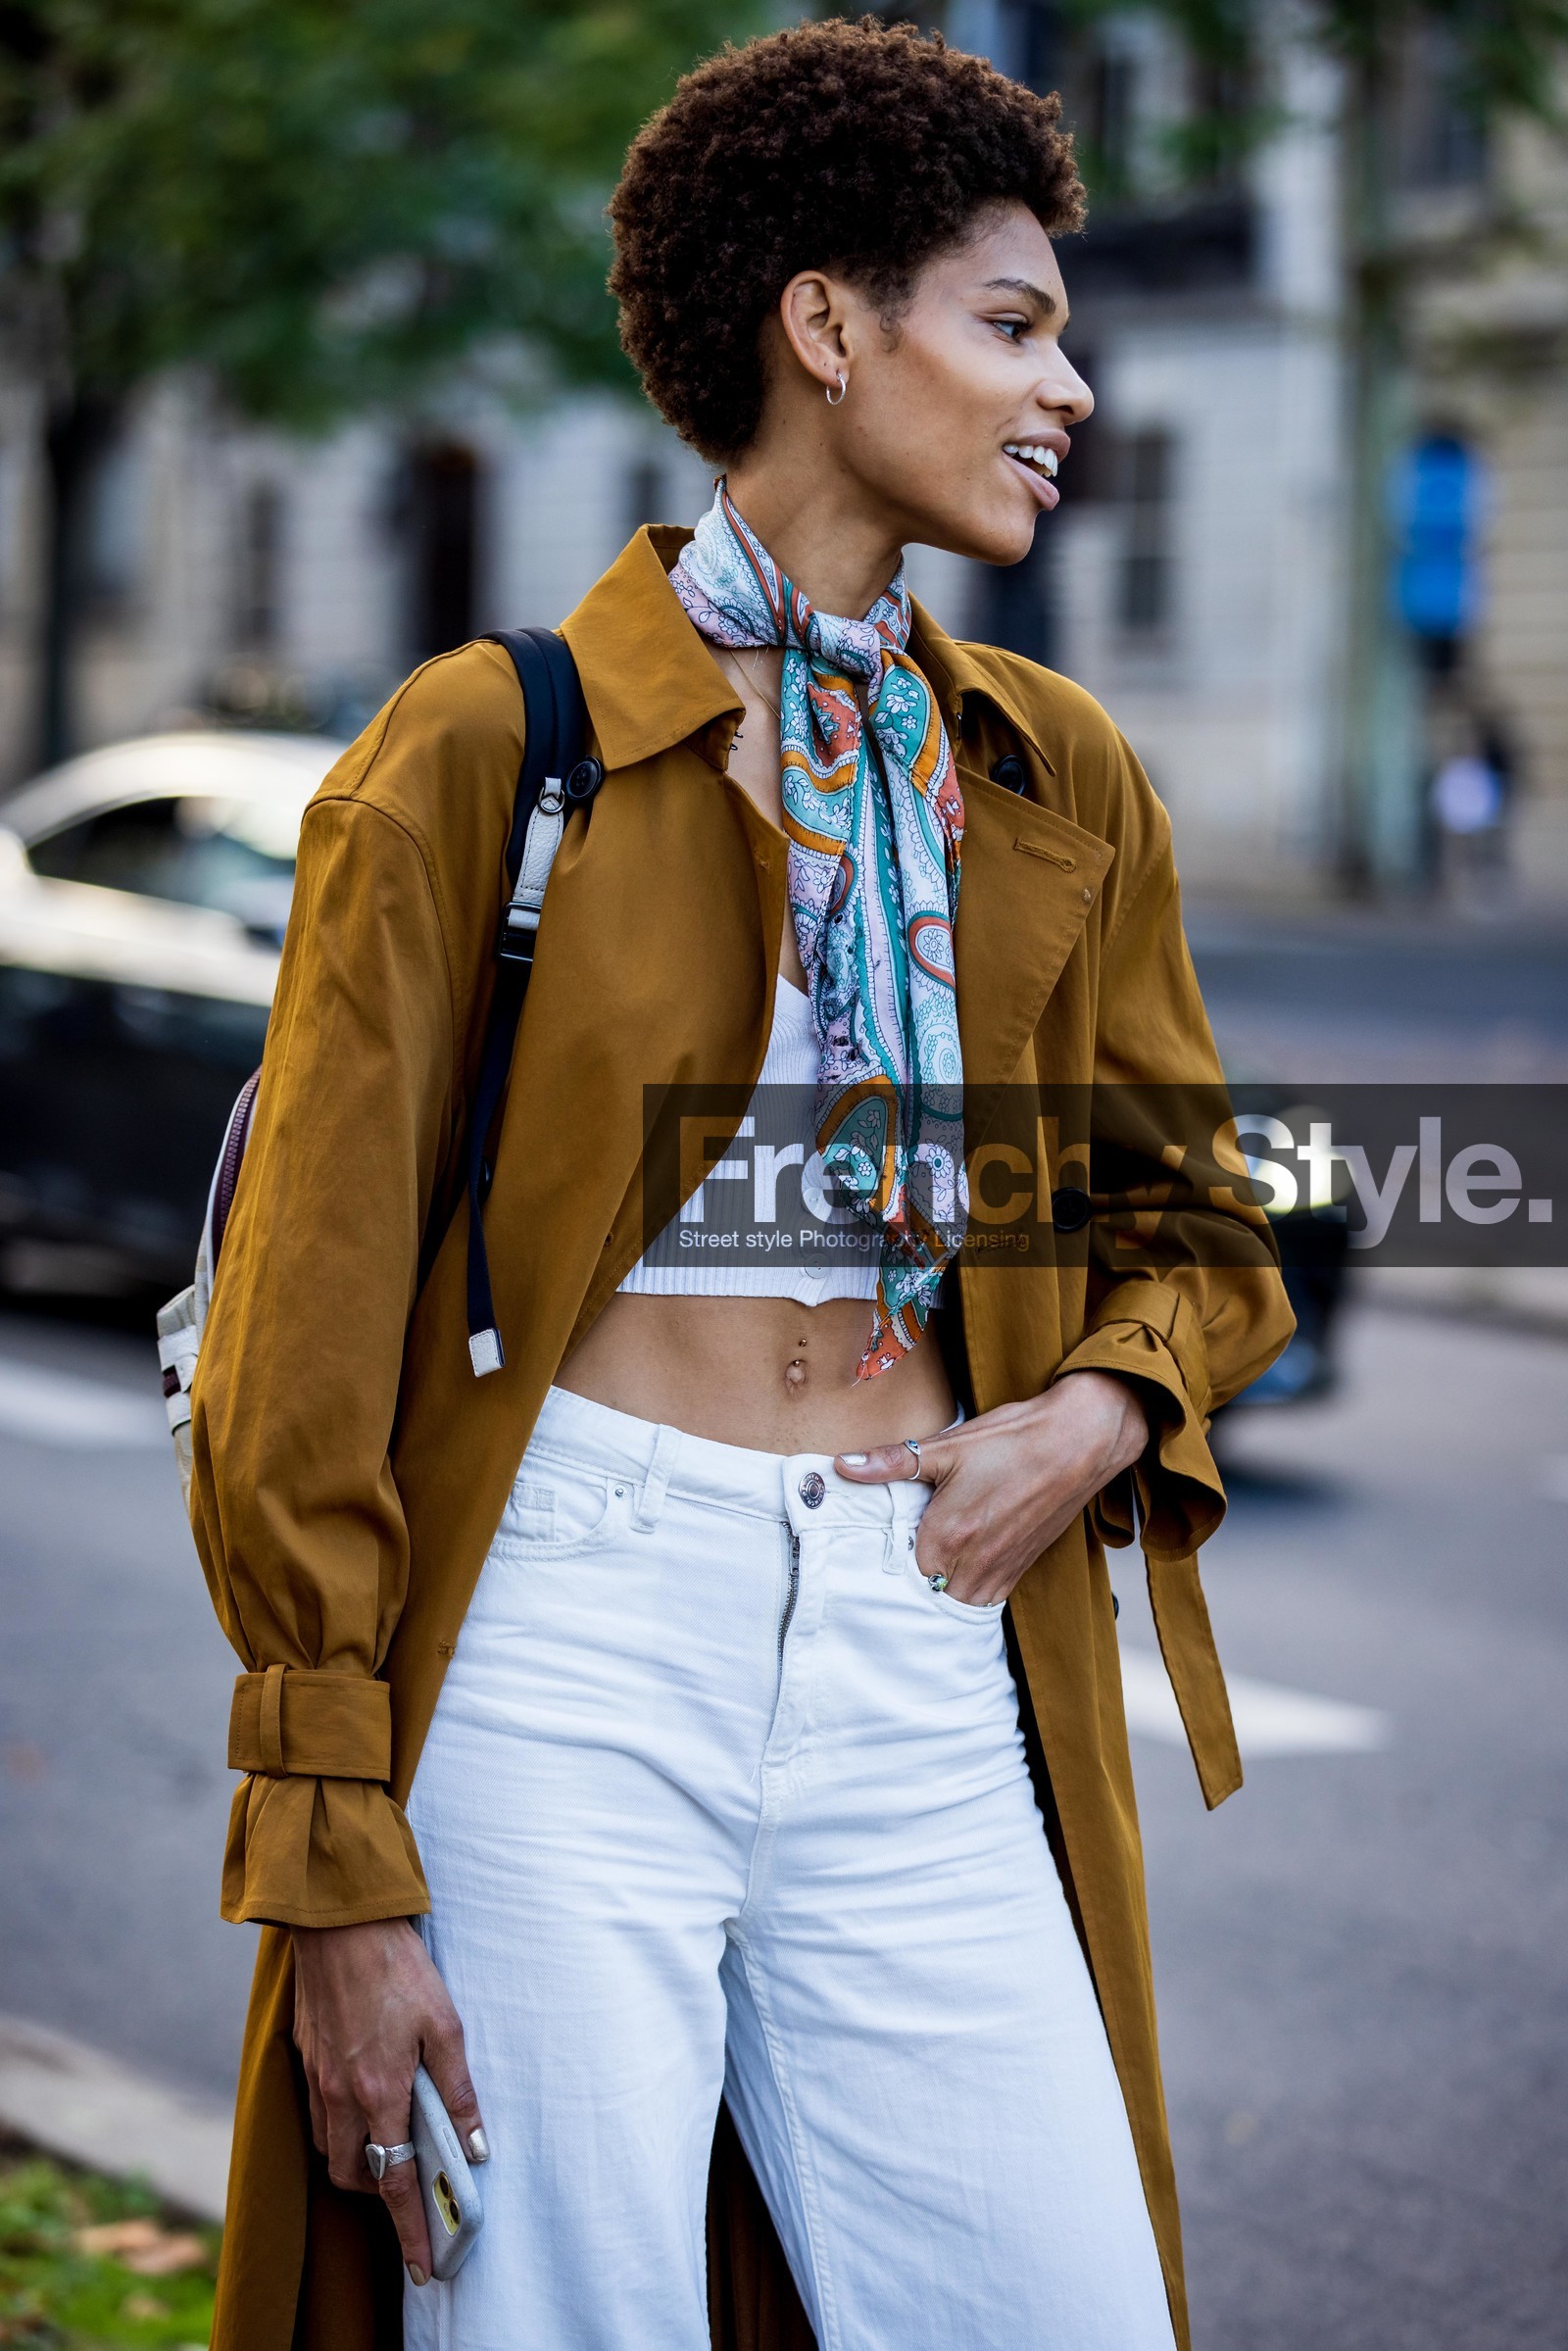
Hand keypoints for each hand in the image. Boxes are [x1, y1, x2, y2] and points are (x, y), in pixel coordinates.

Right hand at [292, 1916, 486, 2287]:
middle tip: (411, 2184)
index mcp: (378, 2094)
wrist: (337, 1922)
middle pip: (354, 2175)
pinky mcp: (304, 2056)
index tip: (421, 2266)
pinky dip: (339, 2123)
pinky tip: (362, 2096)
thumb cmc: (397, 1967)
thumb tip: (474, 2146)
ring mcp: (316, 2078)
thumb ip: (457, 2089)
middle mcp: (340, 2096)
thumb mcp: (443, 2025)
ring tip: (391, 2139)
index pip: (396, 2183)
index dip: (410, 2229)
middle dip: (380, 2192)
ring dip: (358, 2157)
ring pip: (331, 2146)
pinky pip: (317, 2112)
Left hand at [835, 1371, 1147, 1606]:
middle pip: (926, 1594)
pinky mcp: (1022, 1569)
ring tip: (928, 1563)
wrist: (1080, 1440)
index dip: (888, 1558)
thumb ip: (892, 1462)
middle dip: (911, 1581)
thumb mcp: (948, 1446)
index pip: (900, 1571)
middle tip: (901, 1557)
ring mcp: (1002, 1570)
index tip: (879, 1544)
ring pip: (956, 1603)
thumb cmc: (1016, 1439)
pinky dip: (968, 1590)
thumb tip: (843, 1466)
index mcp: (949, 1535)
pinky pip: (986, 1598)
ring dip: (940, 1589)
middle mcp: (975, 1562)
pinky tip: (960, 1564)